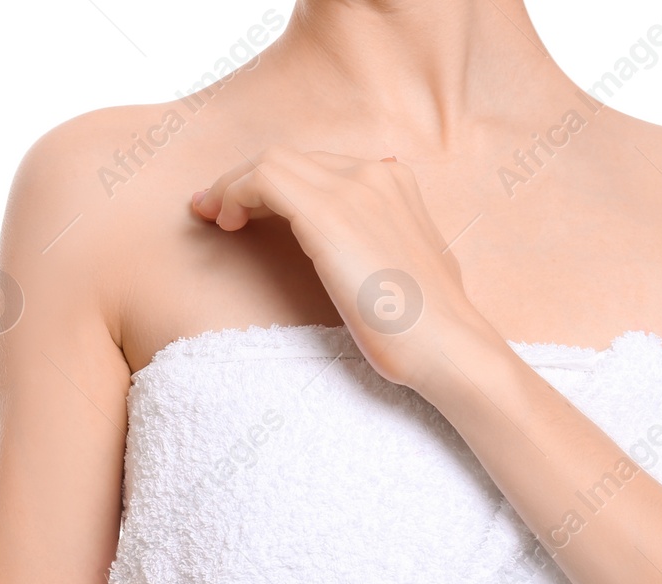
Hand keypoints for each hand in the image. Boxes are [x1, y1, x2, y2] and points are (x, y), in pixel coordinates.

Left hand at [191, 146, 493, 388]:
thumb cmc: (430, 327)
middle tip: (212, 210)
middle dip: (245, 180)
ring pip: (271, 162)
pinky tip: (226, 222)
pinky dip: (235, 193)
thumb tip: (376, 247)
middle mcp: (374, 174)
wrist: (448, 346)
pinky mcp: (329, 214)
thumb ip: (393, 243)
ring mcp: (353, 188)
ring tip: (213, 216)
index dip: (273, 185)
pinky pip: (264, 180)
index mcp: (394, 183)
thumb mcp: (414, 270)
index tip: (243, 210)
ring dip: (233, 185)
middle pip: (290, 159)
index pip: (317, 166)